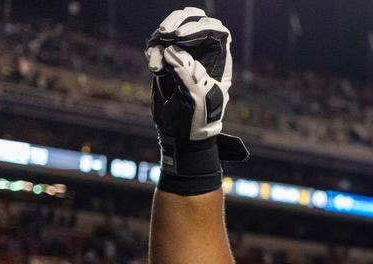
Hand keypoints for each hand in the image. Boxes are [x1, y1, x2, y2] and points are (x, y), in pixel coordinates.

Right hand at [145, 7, 245, 192]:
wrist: (181, 134)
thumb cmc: (199, 117)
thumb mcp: (198, 96)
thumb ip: (188, 71)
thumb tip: (172, 50)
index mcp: (219, 60)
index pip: (215, 30)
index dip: (199, 26)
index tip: (181, 37)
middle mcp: (202, 53)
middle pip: (193, 20)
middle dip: (177, 22)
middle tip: (166, 33)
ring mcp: (183, 55)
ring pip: (172, 30)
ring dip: (160, 38)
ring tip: (156, 62)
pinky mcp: (166, 62)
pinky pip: (157, 45)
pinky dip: (153, 51)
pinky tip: (154, 67)